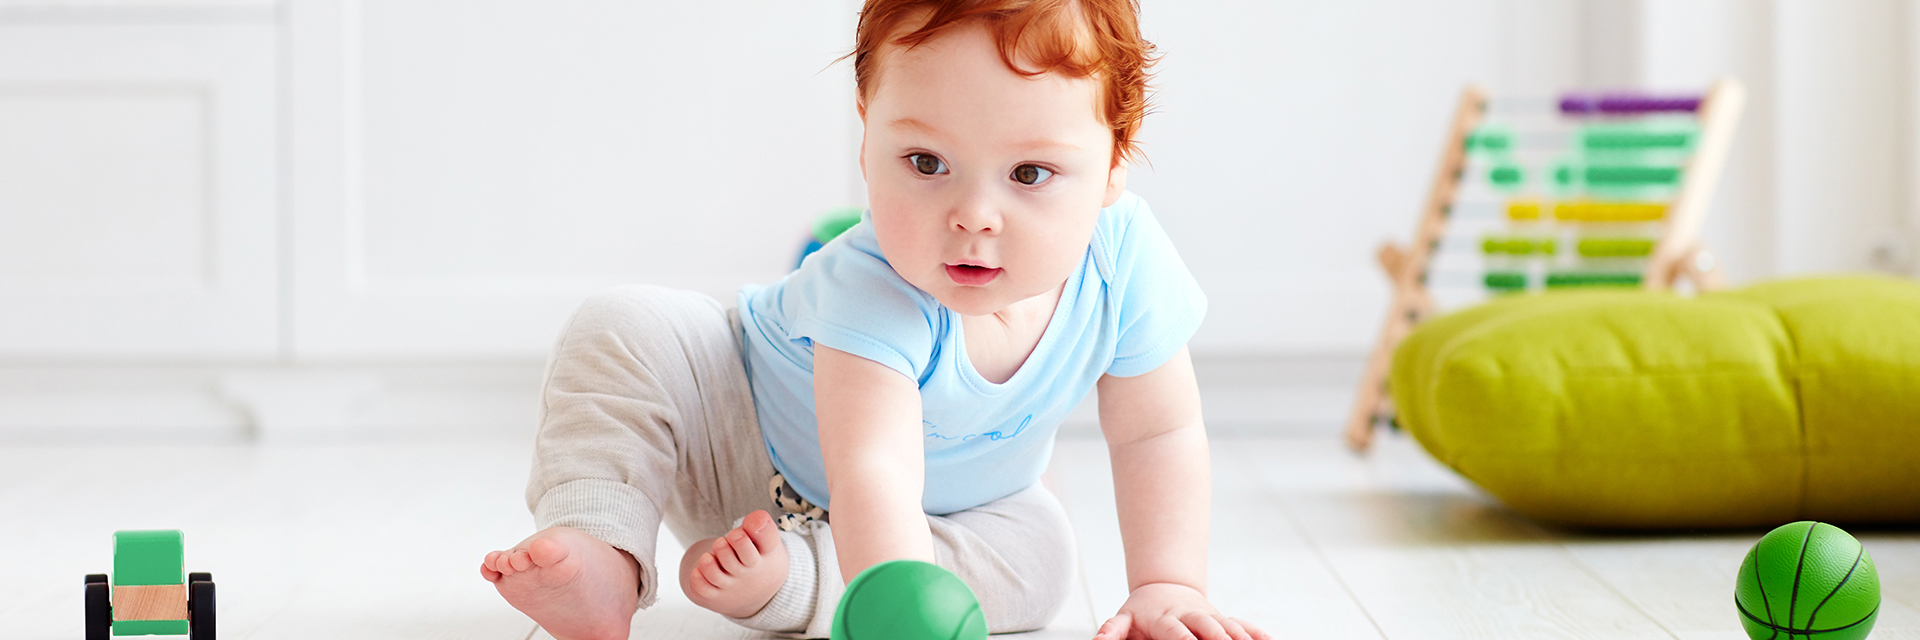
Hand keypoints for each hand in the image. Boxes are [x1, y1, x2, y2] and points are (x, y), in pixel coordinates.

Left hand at [1093, 582, 1269, 639]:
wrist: (1163, 587)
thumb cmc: (1141, 612)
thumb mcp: (1123, 619)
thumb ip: (1112, 632)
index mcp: (1164, 618)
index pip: (1175, 631)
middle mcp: (1190, 615)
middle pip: (1207, 627)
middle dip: (1220, 639)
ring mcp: (1209, 616)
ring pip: (1229, 625)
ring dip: (1242, 637)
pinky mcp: (1222, 619)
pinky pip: (1243, 625)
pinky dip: (1258, 633)